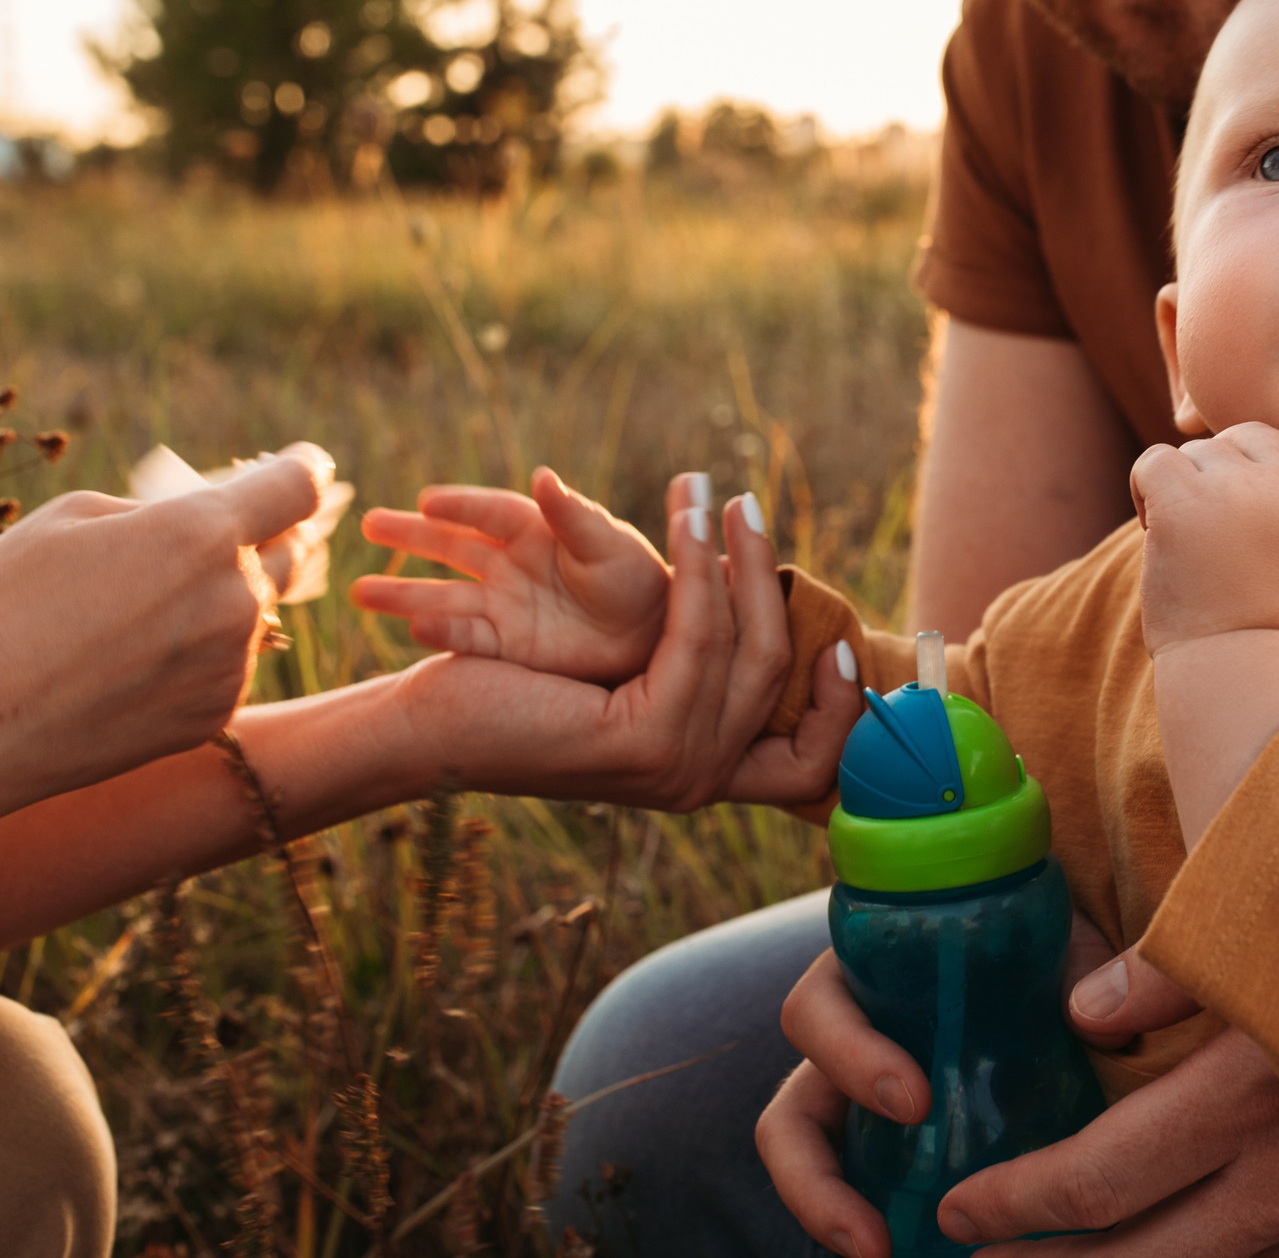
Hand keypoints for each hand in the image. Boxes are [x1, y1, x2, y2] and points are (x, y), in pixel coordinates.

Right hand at [0, 445, 331, 826]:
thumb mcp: (70, 520)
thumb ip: (158, 512)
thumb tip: (206, 519)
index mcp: (198, 535)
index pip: (297, 488)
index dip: (301, 469)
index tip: (301, 465)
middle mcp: (232, 600)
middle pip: (287, 552)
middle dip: (260, 535)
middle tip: (210, 535)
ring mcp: (228, 665)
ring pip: (254, 613)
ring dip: (221, 598)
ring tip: (140, 608)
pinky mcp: (213, 716)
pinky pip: (226, 665)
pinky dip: (198, 653)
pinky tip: (131, 661)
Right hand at [351, 467, 678, 681]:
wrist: (655, 642)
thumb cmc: (640, 583)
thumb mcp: (610, 547)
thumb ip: (575, 516)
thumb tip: (542, 474)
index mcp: (537, 530)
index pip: (487, 511)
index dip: (458, 504)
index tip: (426, 500)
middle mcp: (512, 565)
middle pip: (451, 545)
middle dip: (411, 536)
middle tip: (368, 524)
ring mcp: (506, 605)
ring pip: (445, 595)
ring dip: (405, 593)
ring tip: (358, 593)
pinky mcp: (509, 646)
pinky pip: (467, 636)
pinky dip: (442, 633)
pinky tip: (411, 630)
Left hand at [396, 485, 859, 808]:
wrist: (433, 727)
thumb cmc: (517, 698)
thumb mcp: (627, 686)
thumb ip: (690, 673)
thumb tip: (754, 621)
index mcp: (703, 775)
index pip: (810, 766)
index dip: (845, 708)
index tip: (843, 646)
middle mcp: (700, 782)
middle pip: (780, 674)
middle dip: (771, 579)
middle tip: (748, 506)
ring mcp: (679, 769)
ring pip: (746, 647)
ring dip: (736, 557)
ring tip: (715, 495)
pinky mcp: (647, 742)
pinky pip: (699, 638)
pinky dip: (703, 572)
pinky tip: (692, 525)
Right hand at [757, 919, 1204, 1257]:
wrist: (1073, 980)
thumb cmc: (1052, 950)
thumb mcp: (1060, 944)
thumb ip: (1081, 965)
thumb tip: (1093, 1021)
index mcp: (867, 978)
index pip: (817, 1010)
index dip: (848, 1056)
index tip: (915, 1101)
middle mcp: (850, 1047)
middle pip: (790, 1117)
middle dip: (813, 1182)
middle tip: (875, 1240)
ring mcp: (865, 1107)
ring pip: (812, 1168)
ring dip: (830, 1218)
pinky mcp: (895, 1158)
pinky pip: (868, 1198)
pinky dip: (874, 1228)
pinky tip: (912, 1252)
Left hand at [1129, 346, 1278, 654]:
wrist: (1240, 668)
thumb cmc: (1263, 637)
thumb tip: (1244, 485)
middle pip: (1253, 436)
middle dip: (1228, 470)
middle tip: (1218, 535)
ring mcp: (1240, 488)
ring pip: (1197, 451)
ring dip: (1183, 492)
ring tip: (1191, 552)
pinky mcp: (1187, 496)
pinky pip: (1154, 461)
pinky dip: (1144, 493)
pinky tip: (1155, 532)